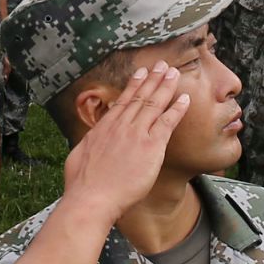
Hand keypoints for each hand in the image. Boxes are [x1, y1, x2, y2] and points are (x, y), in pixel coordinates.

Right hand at [59, 61, 190, 224]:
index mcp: (104, 127)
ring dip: (166, 86)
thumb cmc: (81, 184)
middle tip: (163, 65)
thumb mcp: (79, 156)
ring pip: (154, 104)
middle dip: (153, 79)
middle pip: (141, 97)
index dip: (134, 85)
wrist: (91, 198)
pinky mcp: (151, 147)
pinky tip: (185, 99)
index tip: (141, 73)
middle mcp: (121, 126)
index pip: (123, 101)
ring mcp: (136, 134)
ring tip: (175, 73)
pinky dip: (177, 109)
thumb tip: (89, 142)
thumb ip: (89, 144)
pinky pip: (167, 123)